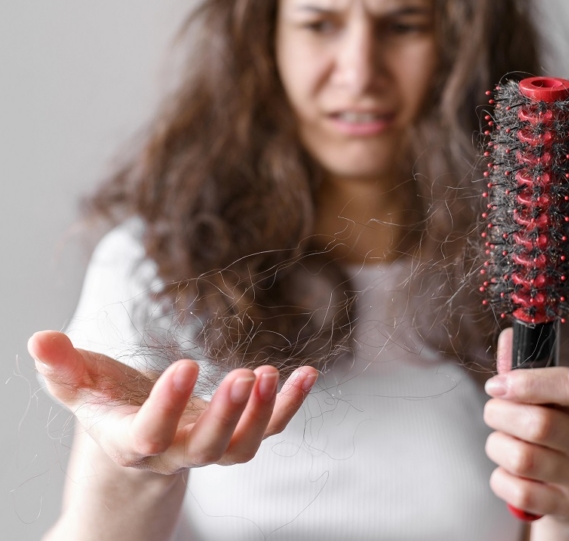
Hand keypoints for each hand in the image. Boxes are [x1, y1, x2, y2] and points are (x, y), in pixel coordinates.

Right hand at [28, 330, 317, 474]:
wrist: (139, 441)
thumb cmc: (109, 408)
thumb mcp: (81, 389)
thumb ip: (62, 368)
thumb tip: (38, 338)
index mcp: (133, 441)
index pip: (149, 434)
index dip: (167, 406)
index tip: (187, 364)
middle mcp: (175, 452)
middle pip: (206, 449)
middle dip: (226, 416)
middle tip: (245, 376)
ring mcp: (211, 447)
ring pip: (241, 447)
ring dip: (263, 414)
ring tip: (273, 374)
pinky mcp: (237, 436)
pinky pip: (270, 429)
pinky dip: (290, 405)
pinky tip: (307, 373)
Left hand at [483, 328, 568, 521]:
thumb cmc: (552, 432)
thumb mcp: (544, 398)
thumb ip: (523, 367)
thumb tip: (509, 334)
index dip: (529, 382)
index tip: (497, 384)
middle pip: (540, 424)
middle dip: (500, 415)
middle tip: (493, 412)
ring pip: (524, 459)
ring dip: (497, 447)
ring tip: (501, 442)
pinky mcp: (568, 507)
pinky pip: (518, 492)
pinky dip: (501, 479)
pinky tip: (508, 471)